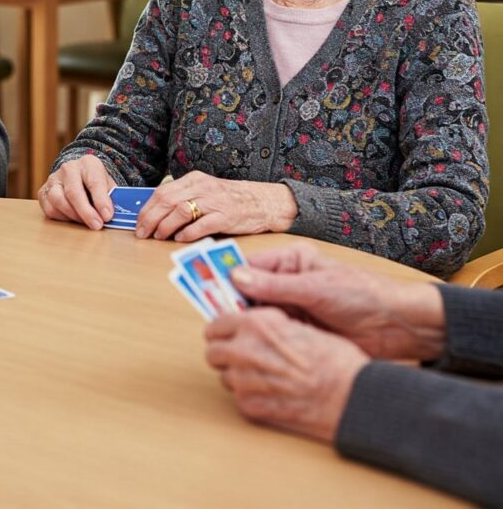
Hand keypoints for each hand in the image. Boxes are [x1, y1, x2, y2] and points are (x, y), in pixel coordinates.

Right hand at [38, 155, 115, 229]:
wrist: (80, 176)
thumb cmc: (96, 184)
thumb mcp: (108, 186)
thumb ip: (111, 198)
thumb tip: (110, 216)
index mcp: (88, 163)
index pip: (94, 181)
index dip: (101, 200)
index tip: (107, 216)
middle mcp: (68, 168)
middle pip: (73, 192)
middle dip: (86, 212)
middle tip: (97, 225)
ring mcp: (53, 179)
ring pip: (57, 200)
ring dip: (73, 215)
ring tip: (85, 223)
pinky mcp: (43, 192)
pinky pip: (49, 209)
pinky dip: (62, 218)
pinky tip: (73, 219)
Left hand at [135, 171, 297, 240]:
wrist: (264, 202)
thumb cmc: (231, 199)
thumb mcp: (205, 191)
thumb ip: (185, 197)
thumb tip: (158, 214)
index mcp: (194, 180)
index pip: (162, 192)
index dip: (147, 209)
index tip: (139, 223)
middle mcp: (202, 188)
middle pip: (167, 201)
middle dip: (150, 219)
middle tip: (143, 233)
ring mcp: (214, 202)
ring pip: (180, 211)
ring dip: (165, 226)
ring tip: (159, 237)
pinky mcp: (226, 216)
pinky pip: (201, 224)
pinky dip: (187, 233)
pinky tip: (180, 239)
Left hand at [204, 307, 367, 442]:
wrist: (350, 396)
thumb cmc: (334, 359)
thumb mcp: (298, 326)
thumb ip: (268, 326)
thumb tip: (252, 327)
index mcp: (255, 324)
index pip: (217, 324)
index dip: (223, 330)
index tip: (226, 334)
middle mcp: (243, 349)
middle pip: (213, 351)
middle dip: (224, 354)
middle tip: (240, 357)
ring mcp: (244, 380)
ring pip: (225, 377)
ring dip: (238, 377)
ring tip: (264, 378)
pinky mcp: (250, 407)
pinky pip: (240, 399)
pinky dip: (252, 397)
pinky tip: (273, 395)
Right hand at [230, 244, 446, 361]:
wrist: (401, 326)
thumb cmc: (363, 295)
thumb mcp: (316, 288)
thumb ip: (275, 285)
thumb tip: (235, 277)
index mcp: (292, 261)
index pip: (250, 266)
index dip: (227, 278)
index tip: (206, 289)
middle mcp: (289, 281)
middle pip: (250, 291)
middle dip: (234, 303)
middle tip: (213, 317)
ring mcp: (294, 307)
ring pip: (260, 314)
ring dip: (248, 323)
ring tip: (228, 335)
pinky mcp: (302, 331)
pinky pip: (275, 333)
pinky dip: (264, 339)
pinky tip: (252, 347)